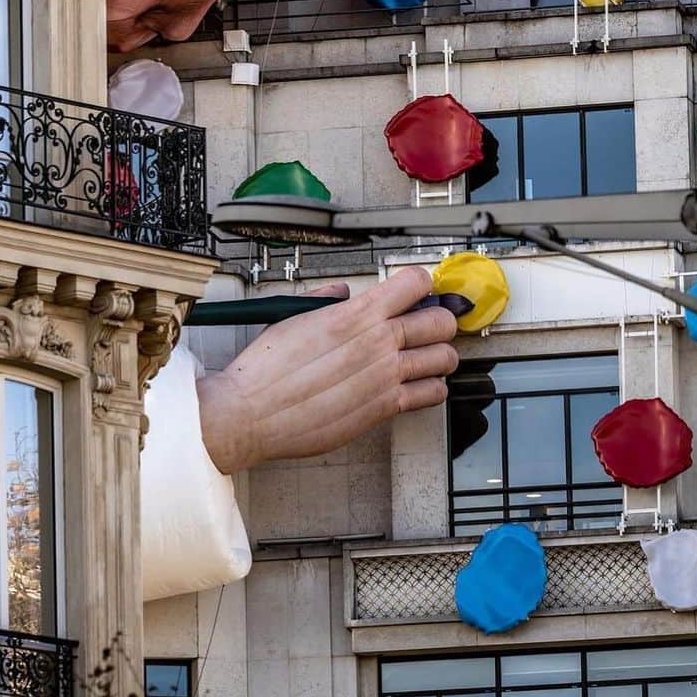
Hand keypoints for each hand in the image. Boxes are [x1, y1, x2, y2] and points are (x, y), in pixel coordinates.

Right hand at [195, 266, 457, 474]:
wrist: (251, 413)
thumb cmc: (264, 370)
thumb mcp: (292, 317)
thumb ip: (324, 300)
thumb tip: (340, 291)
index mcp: (355, 314)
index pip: (415, 283)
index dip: (420, 284)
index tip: (417, 291)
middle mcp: (378, 342)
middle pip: (441, 321)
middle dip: (438, 319)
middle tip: (427, 324)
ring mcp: (386, 377)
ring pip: (446, 358)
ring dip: (440, 355)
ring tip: (425, 356)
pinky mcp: (385, 408)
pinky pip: (433, 394)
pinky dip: (432, 388)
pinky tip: (417, 385)